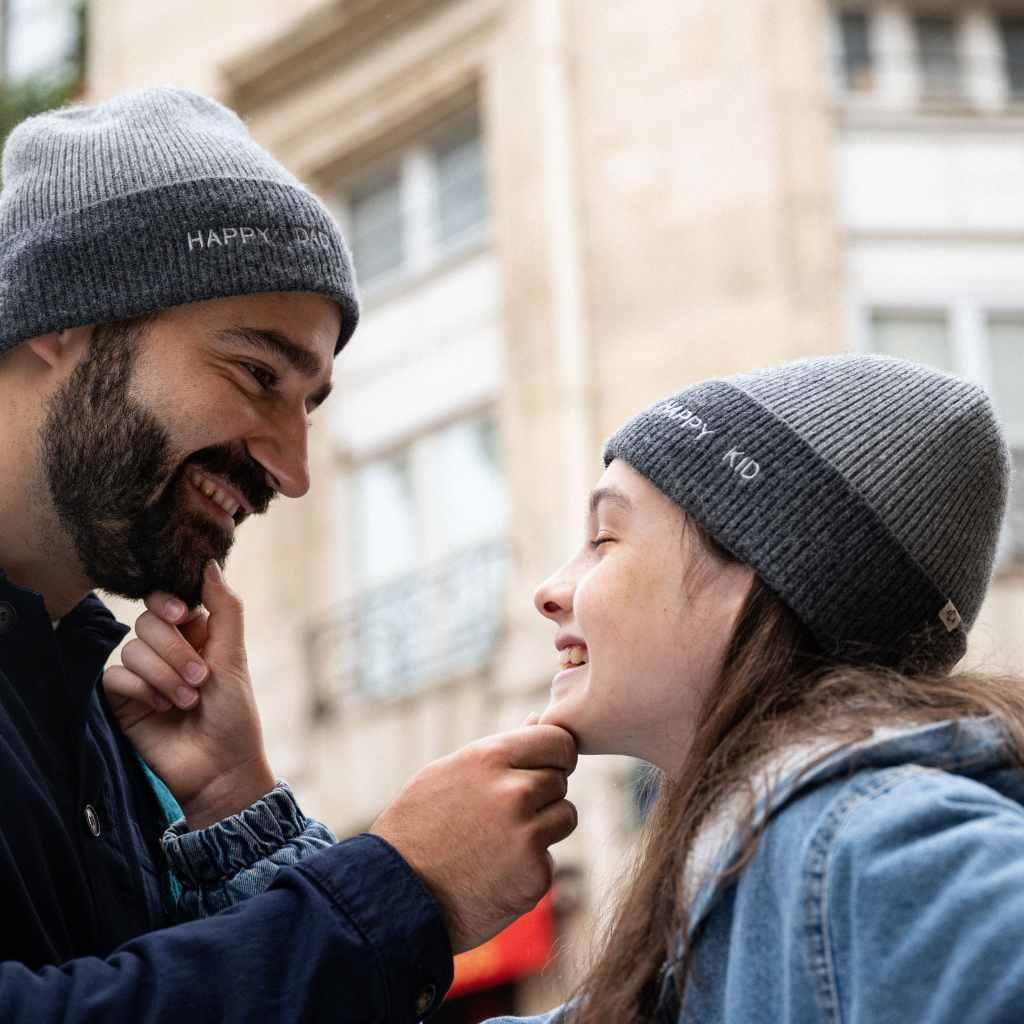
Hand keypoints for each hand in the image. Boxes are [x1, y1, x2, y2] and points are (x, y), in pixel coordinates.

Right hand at [103, 561, 274, 827]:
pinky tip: (161, 709)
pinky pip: (115, 677)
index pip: (167, 599)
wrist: (219, 768)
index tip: (181, 613)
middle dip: (175, 651)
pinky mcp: (122, 701)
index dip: (168, 602)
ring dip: (163, 675)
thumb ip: (225, 608)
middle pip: (147, 621)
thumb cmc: (234, 715)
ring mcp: (142, 675)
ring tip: (186, 702)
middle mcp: (166, 650)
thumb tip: (209, 563)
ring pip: (132, 649)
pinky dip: (142, 691)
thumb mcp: (234, 657)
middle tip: (200, 680)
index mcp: (195, 634)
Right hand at [371, 725, 577, 953]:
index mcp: (491, 758)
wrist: (396, 895)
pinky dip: (530, 866)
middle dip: (541, 794)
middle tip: (504, 814)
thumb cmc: (419, 825)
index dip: (555, 755)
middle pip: (560, 780)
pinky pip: (550, 858)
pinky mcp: (535, 876)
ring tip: (500, 840)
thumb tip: (539, 719)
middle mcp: (514, 793)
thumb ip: (501, 748)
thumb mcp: (450, 772)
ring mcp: (527, 836)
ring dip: (543, 827)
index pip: (558, 740)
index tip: (542, 768)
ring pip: (564, 817)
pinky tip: (496, 871)